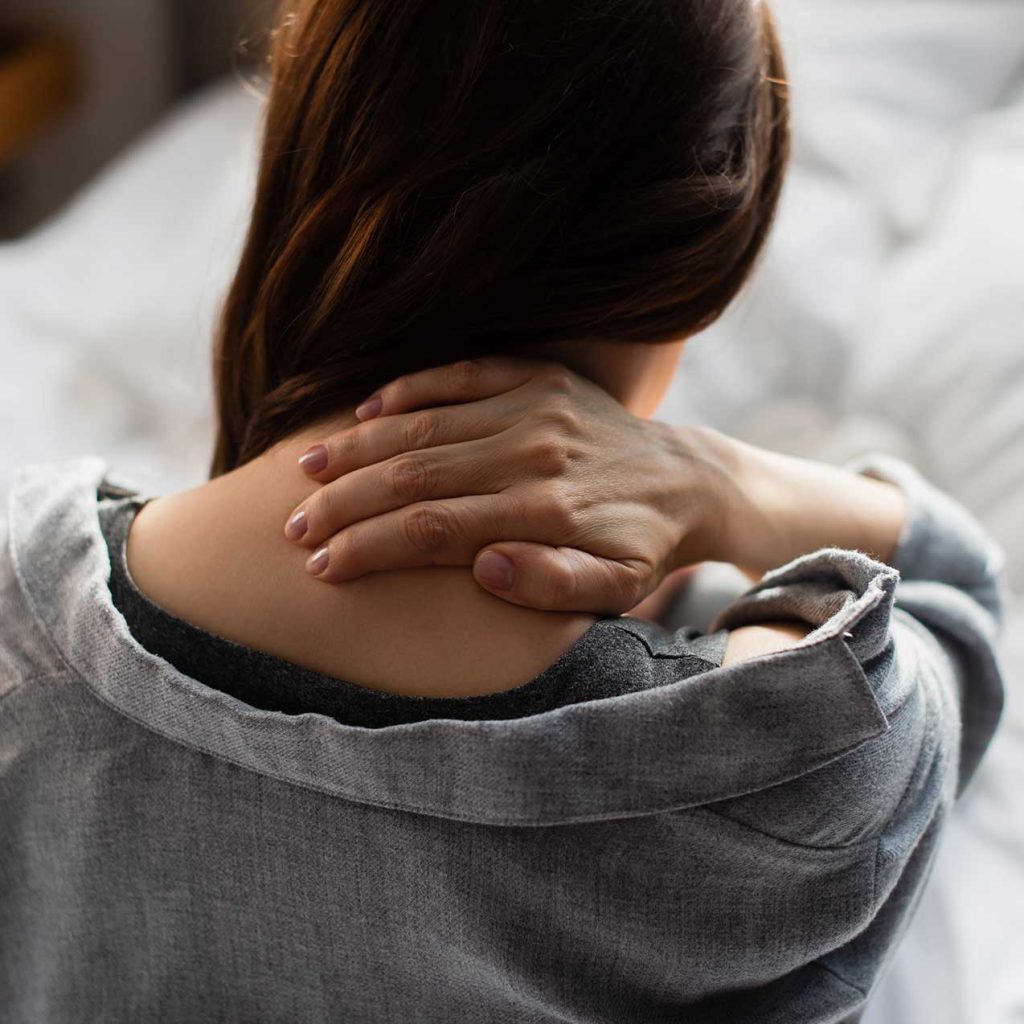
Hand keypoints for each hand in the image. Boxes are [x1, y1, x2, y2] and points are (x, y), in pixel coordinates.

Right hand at [284, 358, 726, 613]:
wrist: (685, 479)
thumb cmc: (640, 544)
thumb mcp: (617, 586)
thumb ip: (555, 585)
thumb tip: (484, 569)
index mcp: (544, 511)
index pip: (433, 529)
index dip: (370, 547)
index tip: (321, 565)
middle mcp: (532, 452)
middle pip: (416, 474)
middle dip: (346, 501)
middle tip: (294, 524)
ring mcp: (534, 405)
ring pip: (426, 423)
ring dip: (360, 446)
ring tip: (305, 468)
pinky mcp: (538, 374)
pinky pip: (461, 372)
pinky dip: (410, 389)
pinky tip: (366, 411)